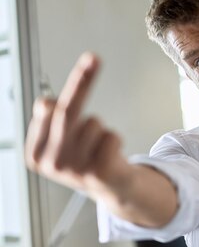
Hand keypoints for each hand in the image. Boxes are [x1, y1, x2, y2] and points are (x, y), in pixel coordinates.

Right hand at [24, 52, 128, 196]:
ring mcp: (74, 170)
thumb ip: (53, 118)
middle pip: (67, 111)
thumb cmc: (86, 158)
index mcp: (34, 154)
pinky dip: (116, 139)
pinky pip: (111, 135)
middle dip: (82, 80)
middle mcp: (51, 164)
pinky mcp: (98, 173)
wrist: (113, 189)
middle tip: (93, 57)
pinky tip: (111, 156)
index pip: (48, 108)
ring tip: (99, 148)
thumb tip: (46, 102)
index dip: (73, 83)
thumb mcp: (62, 138)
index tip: (88, 61)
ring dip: (101, 129)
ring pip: (94, 123)